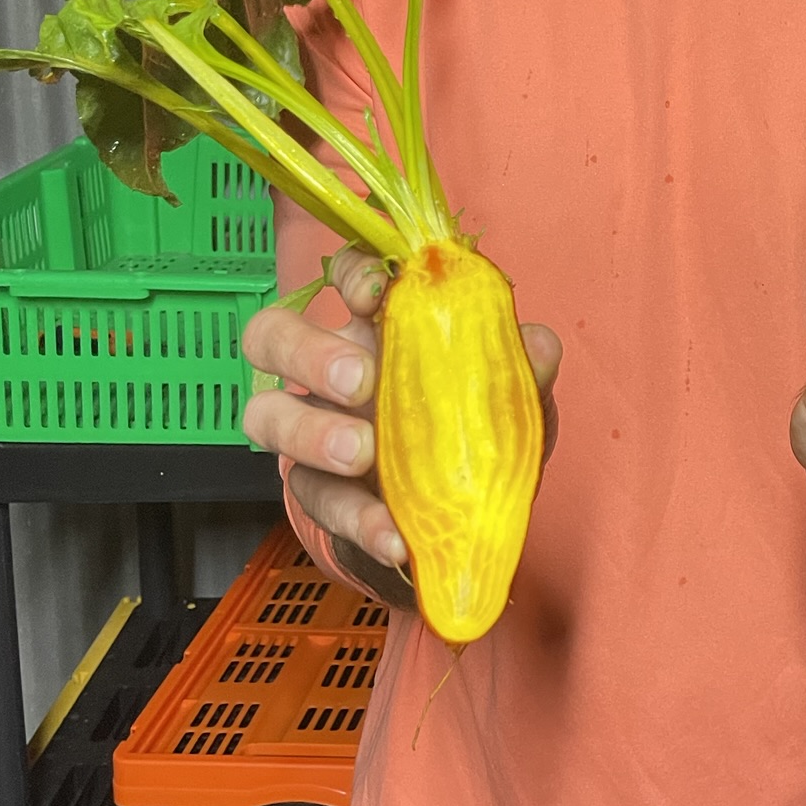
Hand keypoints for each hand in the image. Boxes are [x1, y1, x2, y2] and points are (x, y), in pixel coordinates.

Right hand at [242, 246, 561, 589]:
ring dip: (312, 432)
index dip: (351, 273)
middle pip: (272, 334)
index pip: (344, 275)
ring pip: (267, 415)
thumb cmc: (473, 433)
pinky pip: (315, 499)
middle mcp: (329, 371)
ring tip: (364, 455)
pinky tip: (392, 532)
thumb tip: (538, 345)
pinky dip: (355, 517)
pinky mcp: (317, 494)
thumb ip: (520, 371)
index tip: (377, 292)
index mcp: (378, 327)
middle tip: (361, 380)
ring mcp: (312, 431)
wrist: (457, 523)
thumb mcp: (509, 401)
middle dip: (310, 352)